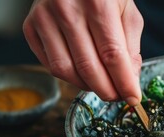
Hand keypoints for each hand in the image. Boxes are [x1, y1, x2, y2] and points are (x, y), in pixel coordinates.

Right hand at [23, 0, 143, 105]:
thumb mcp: (127, 12)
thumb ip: (131, 48)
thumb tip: (129, 82)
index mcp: (97, 2)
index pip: (112, 54)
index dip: (124, 82)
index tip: (133, 99)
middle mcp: (66, 8)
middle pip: (88, 67)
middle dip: (107, 90)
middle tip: (118, 97)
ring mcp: (44, 17)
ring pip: (66, 71)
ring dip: (88, 86)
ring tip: (102, 84)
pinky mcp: (30, 27)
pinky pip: (50, 65)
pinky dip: (70, 77)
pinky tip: (83, 73)